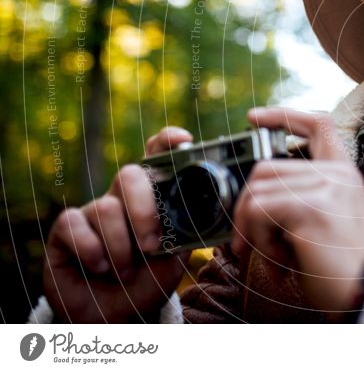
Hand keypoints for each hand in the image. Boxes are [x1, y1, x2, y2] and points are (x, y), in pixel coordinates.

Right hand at [43, 127, 191, 321]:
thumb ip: (187, 230)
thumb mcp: (176, 256)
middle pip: (129, 176)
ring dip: (120, 247)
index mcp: (153, 197)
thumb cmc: (149, 279)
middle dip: (143, 211)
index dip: (166, 142)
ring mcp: (93, 210)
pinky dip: (91, 250)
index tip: (182, 140)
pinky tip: (100, 268)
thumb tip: (206, 212)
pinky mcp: (65, 229)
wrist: (118, 315)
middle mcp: (122, 197)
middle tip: (151, 245)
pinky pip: (74, 225)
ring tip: (126, 272)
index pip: (157, 157)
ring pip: (106, 207)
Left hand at [232, 108, 363, 313]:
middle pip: (265, 168)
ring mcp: (326, 188)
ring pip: (256, 193)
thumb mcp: (328, 221)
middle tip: (247, 243)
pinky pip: (258, 212)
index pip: (318, 124)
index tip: (254, 118)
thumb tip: (254, 196)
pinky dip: (259, 241)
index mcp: (344, 173)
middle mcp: (338, 173)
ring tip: (274, 257)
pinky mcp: (312, 208)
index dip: (284, 115)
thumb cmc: (343, 266)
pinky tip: (282, 262)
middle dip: (245, 209)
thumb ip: (304, 198)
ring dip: (253, 232)